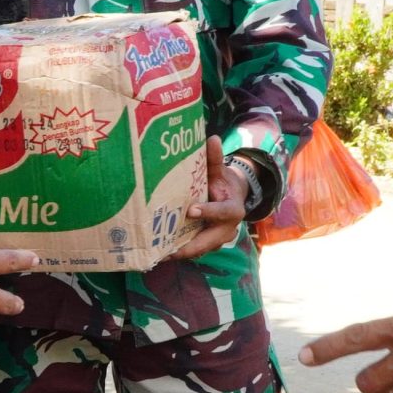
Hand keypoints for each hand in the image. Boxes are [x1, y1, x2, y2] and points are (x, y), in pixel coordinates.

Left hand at [171, 139, 248, 261]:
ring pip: (199, 249)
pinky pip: (194, 250)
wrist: (231, 197)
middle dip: (189, 246)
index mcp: (233, 209)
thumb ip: (215, 159)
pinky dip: (179, 251)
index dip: (208, 212)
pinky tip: (160, 253)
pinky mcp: (208, 245)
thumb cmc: (222, 182)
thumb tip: (212, 138)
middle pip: (208, 241)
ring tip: (158, 253)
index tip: (191, 211)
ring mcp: (217, 240)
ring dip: (180, 252)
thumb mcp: (220, 171)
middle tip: (168, 248)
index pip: (222, 212)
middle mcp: (227, 229)